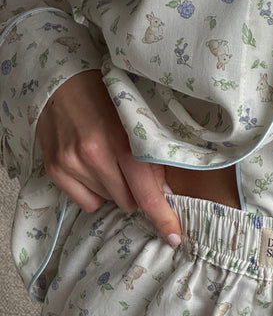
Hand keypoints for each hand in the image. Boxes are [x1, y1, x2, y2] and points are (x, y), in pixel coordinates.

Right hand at [37, 70, 181, 246]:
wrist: (62, 79)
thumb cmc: (108, 98)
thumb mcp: (139, 120)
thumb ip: (153, 156)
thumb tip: (167, 194)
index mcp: (122, 143)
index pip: (147, 194)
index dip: (163, 218)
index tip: (174, 237)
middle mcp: (94, 156)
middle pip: (129, 203)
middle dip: (135, 191)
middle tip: (130, 167)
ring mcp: (71, 164)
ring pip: (108, 202)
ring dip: (114, 189)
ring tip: (108, 161)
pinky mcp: (55, 170)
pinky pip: (86, 202)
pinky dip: (93, 191)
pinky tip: (91, 168)